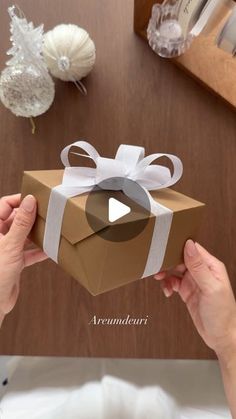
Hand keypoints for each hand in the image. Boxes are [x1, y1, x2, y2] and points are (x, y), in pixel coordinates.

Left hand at [0, 194, 46, 323]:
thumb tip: (30, 202)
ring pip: (24, 235)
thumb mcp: (10, 245)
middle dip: (32, 217)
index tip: (36, 198)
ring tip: (50, 229)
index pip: (5, 204)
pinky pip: (28, 252)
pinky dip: (39, 251)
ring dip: (36, 234)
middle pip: (17, 219)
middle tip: (47, 213)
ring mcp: (7, 249)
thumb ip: (22, 223)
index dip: (20, 200)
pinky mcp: (14, 262)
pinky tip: (50, 250)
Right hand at [154, 240, 235, 357]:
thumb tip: (189, 246)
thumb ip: (198, 267)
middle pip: (181, 258)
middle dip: (168, 262)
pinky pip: (173, 282)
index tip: (165, 250)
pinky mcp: (187, 291)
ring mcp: (194, 281)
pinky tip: (168, 291)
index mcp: (211, 266)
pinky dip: (167, 285)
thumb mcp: (210, 288)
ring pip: (175, 270)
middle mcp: (203, 271)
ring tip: (160, 279)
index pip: (193, 248)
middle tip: (158, 268)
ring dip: (166, 273)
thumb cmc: (223, 314)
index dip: (178, 247)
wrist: (221, 336)